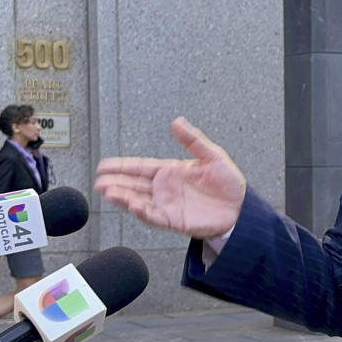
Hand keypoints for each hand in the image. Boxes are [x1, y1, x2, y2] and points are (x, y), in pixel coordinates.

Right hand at [94, 116, 245, 237]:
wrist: (241, 208)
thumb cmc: (228, 183)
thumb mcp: (212, 155)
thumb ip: (193, 140)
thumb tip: (177, 121)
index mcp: (170, 171)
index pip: (140, 166)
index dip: (122, 166)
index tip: (104, 165)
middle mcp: (165, 188)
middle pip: (133, 184)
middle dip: (115, 182)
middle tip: (99, 180)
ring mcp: (167, 205)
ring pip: (138, 201)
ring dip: (123, 197)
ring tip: (108, 192)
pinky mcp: (174, 220)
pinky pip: (154, 217)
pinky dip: (142, 212)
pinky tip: (132, 205)